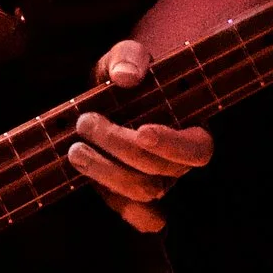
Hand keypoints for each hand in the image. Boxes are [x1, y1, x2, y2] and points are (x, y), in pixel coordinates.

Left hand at [68, 39, 214, 233]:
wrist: (108, 92)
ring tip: (75, 149)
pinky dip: (123, 210)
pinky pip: (139, 216)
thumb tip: (126, 76)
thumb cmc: (124, 72)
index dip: (172, 145)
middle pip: (161, 172)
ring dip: (106, 172)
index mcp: (189, 128)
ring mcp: (156, 181)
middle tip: (86, 122)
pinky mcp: (131, 195)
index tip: (142, 131)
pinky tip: (93, 185)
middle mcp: (177, 161)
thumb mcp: (124, 56)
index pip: (197, 149)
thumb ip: (129, 57)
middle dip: (120, 148)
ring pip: (142, 193)